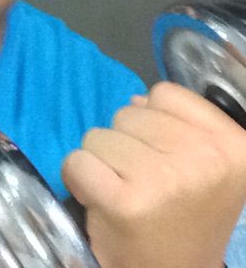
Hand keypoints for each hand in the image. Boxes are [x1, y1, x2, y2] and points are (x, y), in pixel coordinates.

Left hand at [62, 82, 245, 267]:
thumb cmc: (183, 215)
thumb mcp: (200, 163)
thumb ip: (172, 123)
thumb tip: (135, 101)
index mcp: (232, 144)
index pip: (165, 92)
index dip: (151, 120)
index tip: (162, 155)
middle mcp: (206, 159)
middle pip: (128, 112)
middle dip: (125, 143)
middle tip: (142, 182)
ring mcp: (165, 179)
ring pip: (99, 135)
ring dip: (102, 161)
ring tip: (124, 191)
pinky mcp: (126, 201)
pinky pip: (77, 161)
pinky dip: (77, 176)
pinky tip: (99, 197)